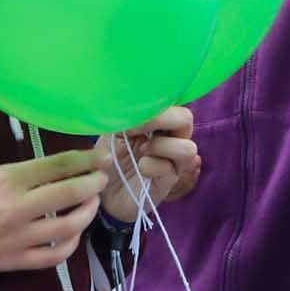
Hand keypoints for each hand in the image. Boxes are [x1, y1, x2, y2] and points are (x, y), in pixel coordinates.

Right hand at [0, 149, 107, 278]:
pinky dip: (70, 245)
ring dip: (86, 214)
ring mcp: (17, 238)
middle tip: (102, 180)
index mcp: (7, 180)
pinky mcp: (15, 262)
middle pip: (69, 194)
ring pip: (68, 227)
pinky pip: (53, 256)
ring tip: (90, 205)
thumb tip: (57, 171)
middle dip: (93, 185)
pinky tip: (73, 235)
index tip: (101, 158)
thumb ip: (21, 175)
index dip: (85, 160)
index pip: (56, 166)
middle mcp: (16, 208)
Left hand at [98, 106, 198, 220]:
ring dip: (161, 146)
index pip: (173, 101)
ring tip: (141, 151)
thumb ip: (125, 115)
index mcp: (158, 120)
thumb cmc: (108, 156)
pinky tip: (140, 168)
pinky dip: (152, 166)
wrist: (101, 190)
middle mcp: (170, 137)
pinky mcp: (169, 181)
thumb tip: (130, 103)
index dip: (157, 102)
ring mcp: (172, 161)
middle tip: (133, 130)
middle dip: (161, 119)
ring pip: (188, 148)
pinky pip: (171, 168)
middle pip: (186, 118)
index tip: (131, 110)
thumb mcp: (112, 130)